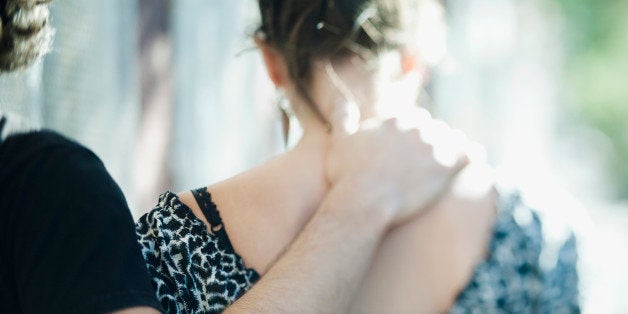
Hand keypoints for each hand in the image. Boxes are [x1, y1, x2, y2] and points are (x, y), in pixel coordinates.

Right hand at [325, 102, 468, 226]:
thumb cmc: (348, 174)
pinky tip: (474, 162)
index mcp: (395, 119)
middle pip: (432, 128)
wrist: (366, 201)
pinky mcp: (449, 165)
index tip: (409, 150)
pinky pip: (471, 154)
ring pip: (452, 139)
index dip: (411, 134)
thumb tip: (341, 99)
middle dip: (431, 141)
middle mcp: (417, 127)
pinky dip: (473, 156)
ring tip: (450, 162)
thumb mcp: (339, 140)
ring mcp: (434, 145)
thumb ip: (343, 116)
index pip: (412, 119)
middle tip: (428, 161)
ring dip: (452, 147)